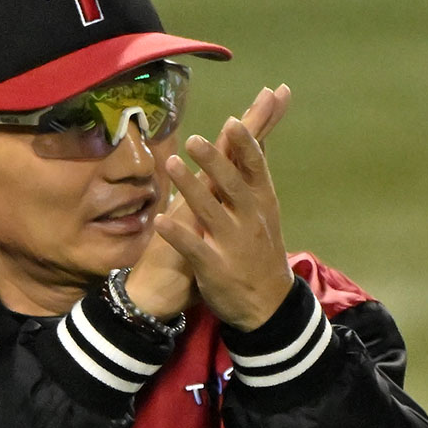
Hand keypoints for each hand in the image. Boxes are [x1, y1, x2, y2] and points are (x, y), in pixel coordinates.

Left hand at [152, 86, 294, 330]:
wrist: (268, 306)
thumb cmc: (262, 251)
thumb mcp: (266, 211)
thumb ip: (255, 175)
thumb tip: (258, 136)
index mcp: (261, 205)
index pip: (255, 169)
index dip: (246, 146)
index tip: (234, 121)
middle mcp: (249, 221)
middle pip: (232, 186)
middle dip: (214, 162)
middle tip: (193, 138)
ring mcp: (232, 245)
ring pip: (210, 212)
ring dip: (190, 188)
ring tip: (170, 164)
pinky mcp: (215, 268)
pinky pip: (193, 248)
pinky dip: (177, 234)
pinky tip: (159, 221)